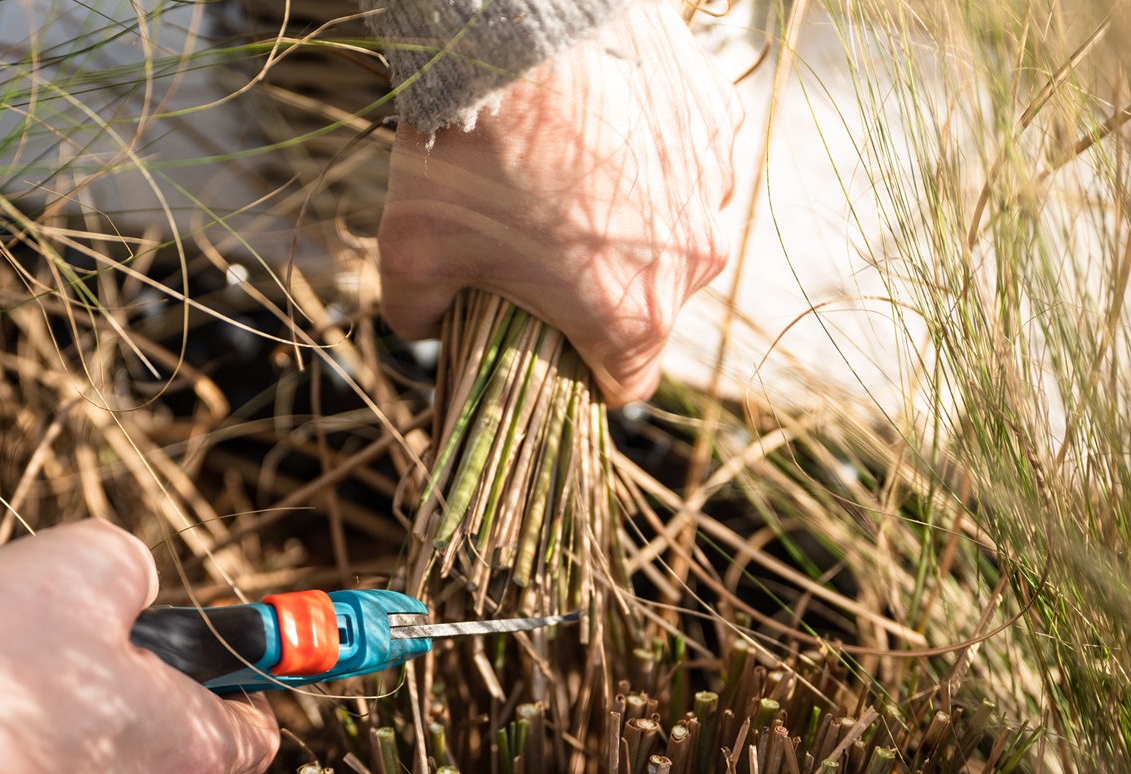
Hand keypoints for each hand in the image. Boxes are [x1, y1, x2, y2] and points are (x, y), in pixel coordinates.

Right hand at [0, 521, 279, 773]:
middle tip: (66, 653)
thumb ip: (130, 568)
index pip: (254, 734)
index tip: (207, 656)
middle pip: (165, 758)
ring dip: (60, 740)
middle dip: (128, 704)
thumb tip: (132, 584)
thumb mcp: (83, 563)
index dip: (234, 685)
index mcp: (187, 754)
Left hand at [377, 0, 740, 404]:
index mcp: (634, 315)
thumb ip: (416, 313)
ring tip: (566, 178)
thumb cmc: (468, 154)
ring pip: (674, 229)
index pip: (625, 382)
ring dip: (632, 218)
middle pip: (651, 303)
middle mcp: (695, 261)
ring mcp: (714, 185)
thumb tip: (422, 326)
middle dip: (601, 287)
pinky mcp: (717, 120)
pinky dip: (649, 154)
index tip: (552, 346)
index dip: (584, 373)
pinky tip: (598, 128)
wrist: (518, 33)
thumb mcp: (413, 251)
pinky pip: (687, 159)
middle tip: (542, 247)